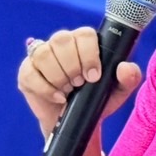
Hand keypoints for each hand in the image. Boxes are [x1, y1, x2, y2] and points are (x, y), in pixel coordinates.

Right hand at [17, 28, 142, 136]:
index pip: (84, 34)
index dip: (88, 54)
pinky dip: (45, 88)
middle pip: (61, 39)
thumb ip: (129, 78)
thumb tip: (125, 67)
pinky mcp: (27, 71)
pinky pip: (30, 73)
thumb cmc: (96, 100)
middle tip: (79, 84)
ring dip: (58, 77)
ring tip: (68, 90)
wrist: (75, 122)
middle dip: (72, 66)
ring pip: (44, 54)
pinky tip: (57, 97)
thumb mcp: (118, 91)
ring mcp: (40, 55)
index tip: (93, 76)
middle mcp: (61, 43)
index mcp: (84, 41)